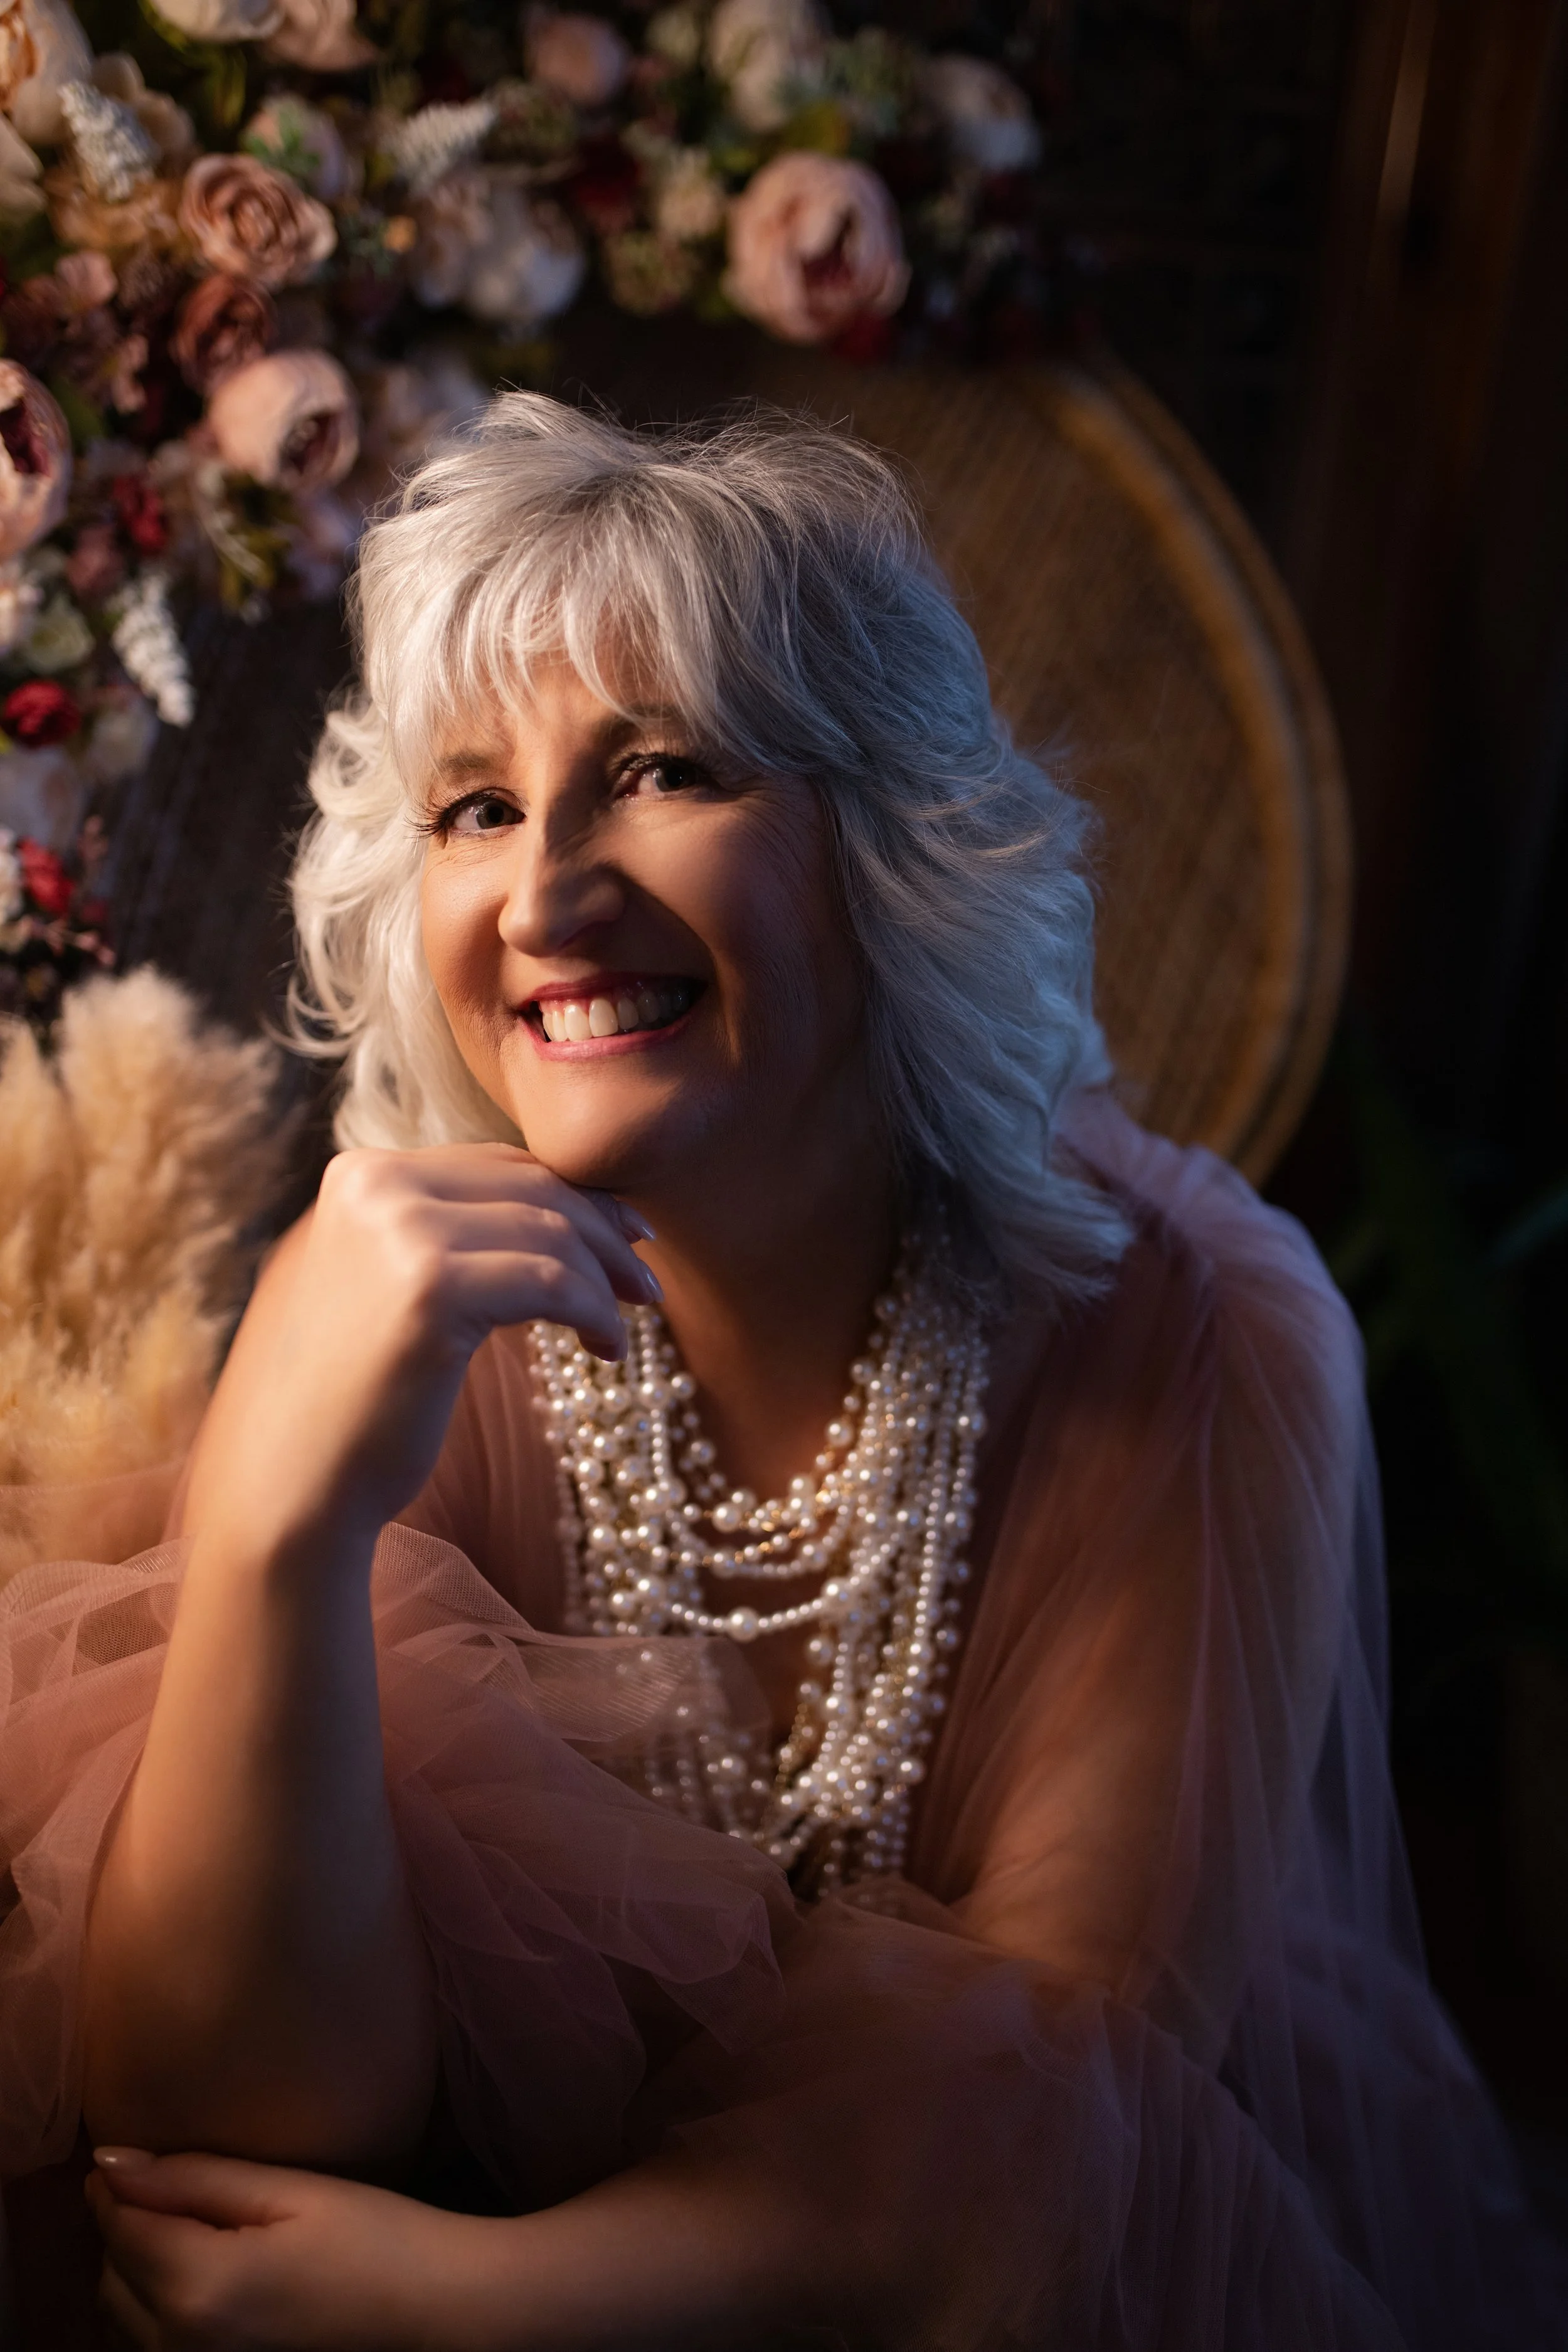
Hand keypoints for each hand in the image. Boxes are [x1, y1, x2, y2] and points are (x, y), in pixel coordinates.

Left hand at [88, 2147, 483, 2351]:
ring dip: (136, 2273)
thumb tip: (111, 2163)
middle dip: (128, 2227)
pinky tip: (199, 2282)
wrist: (435, 2313)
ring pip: (123, 2318)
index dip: (114, 2186)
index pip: (119, 2227)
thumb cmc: (374, 2237)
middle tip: (169, 2186)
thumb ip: (195, 2179)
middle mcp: (178, 2347)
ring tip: (184, 2230)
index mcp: (197, 2287)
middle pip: (112, 2275)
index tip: (121, 2156)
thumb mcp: (289, 2192)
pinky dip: (155, 2312)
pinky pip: (151, 2349)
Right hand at [182, 1143, 659, 1555]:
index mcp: (361, 1175)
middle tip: (646, 1281)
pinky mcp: (432, 1290)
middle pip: (531, 1187)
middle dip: (603, 1230)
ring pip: (551, 1232)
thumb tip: (557, 1210)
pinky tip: (607, 1349)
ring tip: (628, 1321)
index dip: (573, 1197)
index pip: (496, 1165)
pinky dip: (595, 1313)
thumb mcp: (387, 1285)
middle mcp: (375, 1186)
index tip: (625, 1235)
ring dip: (606, 1278)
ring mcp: (400, 1232)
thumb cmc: (349, 1400)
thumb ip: (444, 1234)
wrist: (292, 1485)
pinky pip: (553, 1283)